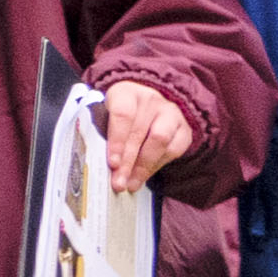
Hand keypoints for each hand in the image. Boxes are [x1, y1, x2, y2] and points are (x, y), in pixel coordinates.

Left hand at [86, 79, 193, 193]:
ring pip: (160, 140)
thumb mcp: (105, 115)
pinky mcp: (184, 128)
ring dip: (143, 166)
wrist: (149, 107)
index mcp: (126, 93)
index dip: (117, 140)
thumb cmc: (118, 116)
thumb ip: (99, 132)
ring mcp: (170, 112)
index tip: (112, 163)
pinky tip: (144, 176)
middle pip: (139, 132)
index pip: (123, 114)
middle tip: (118, 183)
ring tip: (131, 184)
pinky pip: (174, 149)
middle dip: (128, 162)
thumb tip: (92, 160)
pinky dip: (157, 166)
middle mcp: (151, 99)